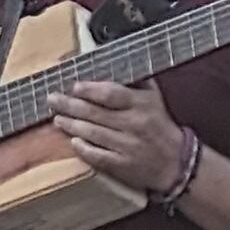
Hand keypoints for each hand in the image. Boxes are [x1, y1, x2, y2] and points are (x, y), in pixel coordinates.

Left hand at [60, 75, 192, 199]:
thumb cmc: (161, 127)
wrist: (178, 164)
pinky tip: (73, 141)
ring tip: (57, 118)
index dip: (90, 90)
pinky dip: (83, 148)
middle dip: (70, 105)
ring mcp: (128, 147)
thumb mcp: (154, 99)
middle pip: (96, 113)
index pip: (111, 94)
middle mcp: (134, 125)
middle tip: (52, 99)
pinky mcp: (123, 166)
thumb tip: (113, 63)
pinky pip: (98, 156)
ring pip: (93, 133)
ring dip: (72, 125)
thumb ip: (136, 82)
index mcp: (142, 105)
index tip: (74, 86)